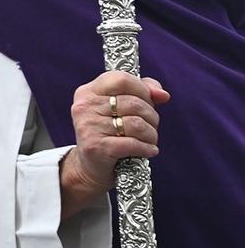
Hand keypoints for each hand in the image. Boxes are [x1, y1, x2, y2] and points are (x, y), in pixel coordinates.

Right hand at [61, 70, 167, 215]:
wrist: (90, 167)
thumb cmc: (110, 134)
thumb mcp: (121, 108)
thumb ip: (142, 93)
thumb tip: (162, 94)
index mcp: (88, 92)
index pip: (121, 79)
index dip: (142, 89)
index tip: (149, 101)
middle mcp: (84, 106)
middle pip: (134, 103)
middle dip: (151, 117)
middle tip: (150, 127)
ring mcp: (88, 126)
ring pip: (137, 124)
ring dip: (151, 135)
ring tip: (148, 141)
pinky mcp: (96, 147)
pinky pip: (133, 143)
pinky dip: (147, 148)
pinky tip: (148, 151)